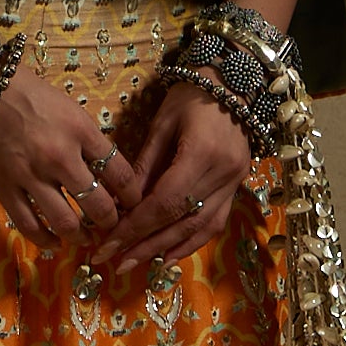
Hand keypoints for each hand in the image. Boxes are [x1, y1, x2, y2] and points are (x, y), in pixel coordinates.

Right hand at [0, 63, 143, 246]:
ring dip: (81, 236)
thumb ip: (88, 140)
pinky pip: (29, 225)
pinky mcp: (5, 188)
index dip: (133, 195)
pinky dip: (45, 239)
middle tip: (113, 225)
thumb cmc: (28, 95)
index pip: (120, 173)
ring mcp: (31, 176)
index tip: (133, 203)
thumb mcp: (70, 109)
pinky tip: (54, 242)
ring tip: (86, 238)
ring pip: (65, 222)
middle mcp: (60, 157)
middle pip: (99, 204)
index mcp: (81, 131)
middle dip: (111, 221)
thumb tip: (106, 171)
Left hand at [93, 77, 253, 274]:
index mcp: (201, 154)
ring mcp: (235, 182)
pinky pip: (215, 222)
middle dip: (145, 245)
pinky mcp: (237, 186)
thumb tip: (119, 206)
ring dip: (166, 249)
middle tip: (115, 262)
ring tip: (137, 262)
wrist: (233, 83)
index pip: (164, 203)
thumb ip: (144, 167)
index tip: (108, 245)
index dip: (135, 228)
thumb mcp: (161, 125)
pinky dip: (191, 242)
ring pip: (199, 227)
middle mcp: (223, 174)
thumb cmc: (191, 96)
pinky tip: (169, 255)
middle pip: (180, 221)